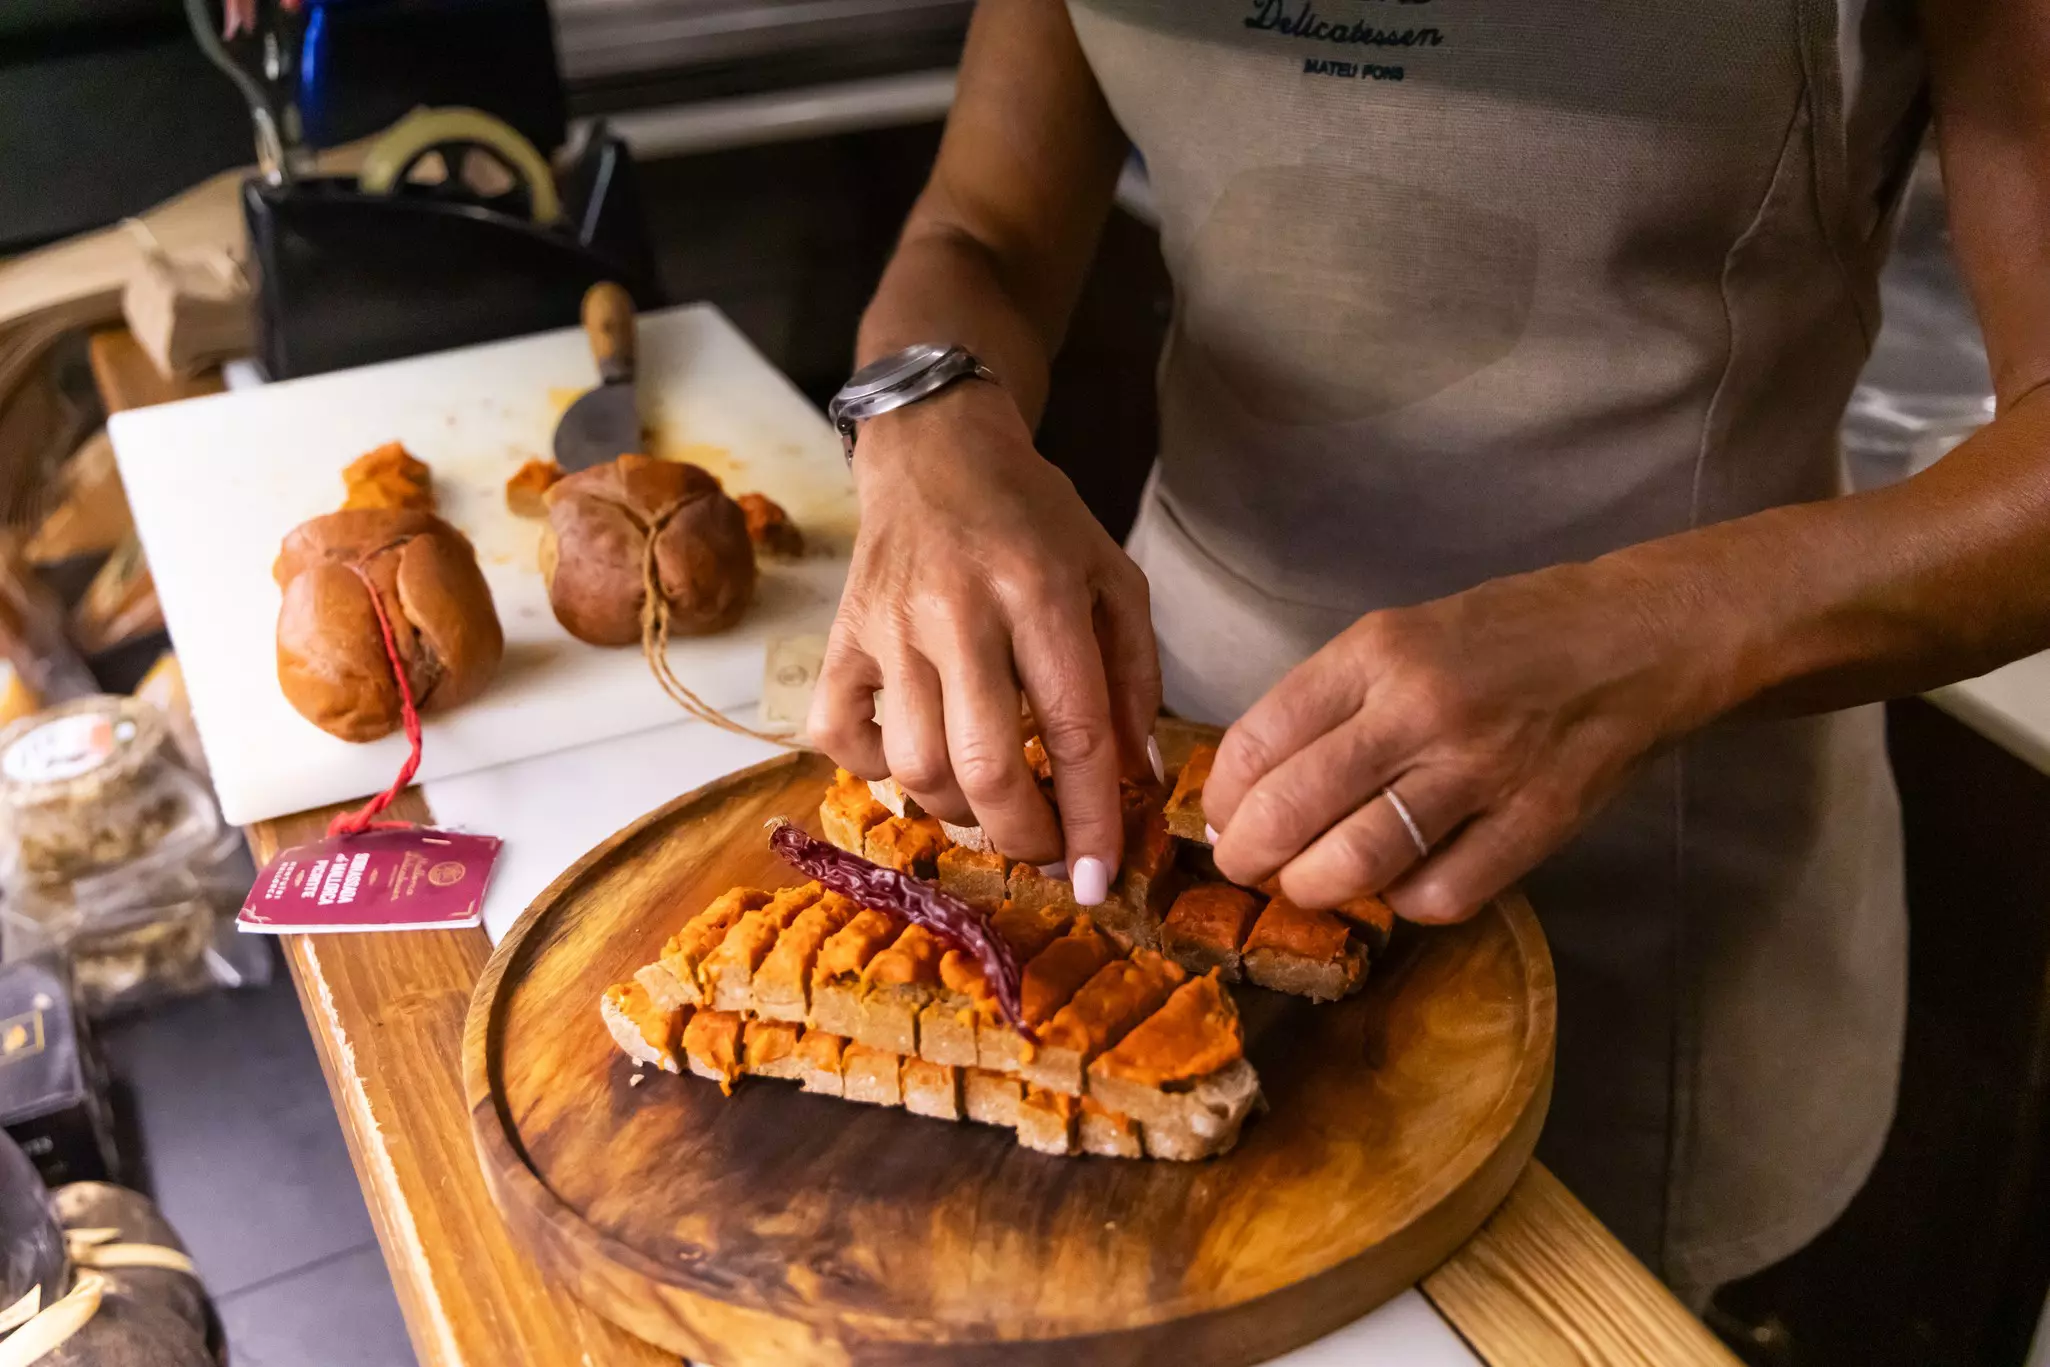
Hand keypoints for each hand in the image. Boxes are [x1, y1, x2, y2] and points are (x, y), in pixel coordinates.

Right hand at [808, 380, 1160, 896]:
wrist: (936, 449)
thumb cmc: (1036, 522)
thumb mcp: (1112, 578)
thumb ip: (1135, 679)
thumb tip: (1139, 781)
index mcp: (1042, 590)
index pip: (1073, 729)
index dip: (1091, 819)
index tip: (1100, 880)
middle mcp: (959, 610)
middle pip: (983, 766)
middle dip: (1024, 837)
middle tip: (1048, 853)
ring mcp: (887, 626)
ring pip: (912, 765)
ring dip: (959, 813)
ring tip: (992, 803)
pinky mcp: (837, 636)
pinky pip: (837, 735)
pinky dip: (874, 771)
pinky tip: (918, 757)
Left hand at [1202, 559, 1729, 923]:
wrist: (1636, 636)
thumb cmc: (1505, 635)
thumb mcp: (1400, 636)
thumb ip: (1327, 702)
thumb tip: (1249, 785)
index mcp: (1378, 652)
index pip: (1259, 739)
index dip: (1221, 794)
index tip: (1220, 812)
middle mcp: (1423, 708)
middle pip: (1293, 808)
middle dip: (1246, 853)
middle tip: (1244, 862)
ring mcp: (1483, 770)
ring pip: (1356, 862)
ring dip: (1310, 886)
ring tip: (1305, 880)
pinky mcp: (1537, 823)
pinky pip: (1439, 894)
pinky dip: (1401, 901)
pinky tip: (1398, 880)